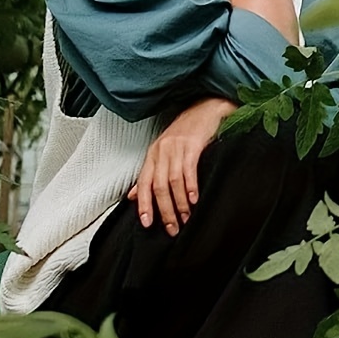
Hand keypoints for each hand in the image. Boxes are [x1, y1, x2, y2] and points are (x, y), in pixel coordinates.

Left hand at [128, 96, 237, 234]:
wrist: (206, 109)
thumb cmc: (187, 133)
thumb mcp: (164, 153)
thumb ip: (149, 175)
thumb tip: (133, 196)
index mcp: (152, 155)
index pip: (143, 184)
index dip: (144, 205)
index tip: (147, 224)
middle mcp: (161, 152)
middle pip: (158, 186)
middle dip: (164, 210)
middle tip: (172, 228)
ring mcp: (176, 147)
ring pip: (173, 181)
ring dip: (179, 203)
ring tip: (186, 218)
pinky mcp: (193, 144)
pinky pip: (189, 169)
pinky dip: (191, 186)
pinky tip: (194, 199)